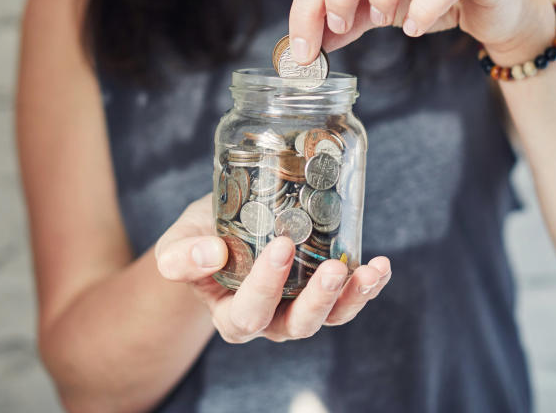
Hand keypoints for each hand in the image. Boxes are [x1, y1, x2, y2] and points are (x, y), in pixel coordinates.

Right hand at [154, 194, 390, 342]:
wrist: (221, 230)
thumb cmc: (199, 239)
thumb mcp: (176, 244)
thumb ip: (181, 255)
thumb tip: (210, 252)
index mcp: (231, 315)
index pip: (249, 313)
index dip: (266, 286)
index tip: (281, 245)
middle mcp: (270, 319)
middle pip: (297, 325)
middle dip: (317, 300)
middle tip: (331, 268)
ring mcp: (301, 306)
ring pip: (330, 316)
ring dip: (352, 296)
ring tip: (369, 271)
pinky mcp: (325, 289)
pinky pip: (350, 297)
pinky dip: (368, 284)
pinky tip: (380, 265)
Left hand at [288, 0, 554, 64]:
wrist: (498, 10)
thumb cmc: (434, 0)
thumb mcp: (379, 9)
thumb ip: (344, 20)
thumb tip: (306, 46)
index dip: (308, 1)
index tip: (302, 48)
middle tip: (340, 27)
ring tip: (382, 19)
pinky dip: (428, 4)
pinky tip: (416, 27)